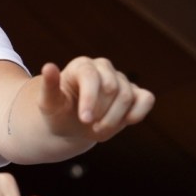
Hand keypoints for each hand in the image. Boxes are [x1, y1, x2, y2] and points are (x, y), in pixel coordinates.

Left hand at [39, 57, 154, 140]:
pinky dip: (139, 112)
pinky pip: (146, 99)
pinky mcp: (136, 93)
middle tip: (89, 126)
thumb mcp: (49, 103)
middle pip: (112, 88)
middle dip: (101, 113)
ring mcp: (121, 80)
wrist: (70, 125)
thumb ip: (49, 86)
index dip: (90, 99)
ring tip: (98, 130)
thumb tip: (49, 66)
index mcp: (81, 66)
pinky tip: (127, 122)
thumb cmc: (58, 112)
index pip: (91, 76)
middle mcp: (103, 68)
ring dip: (114, 119)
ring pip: (127, 96)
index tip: (85, 119)